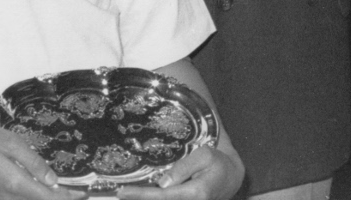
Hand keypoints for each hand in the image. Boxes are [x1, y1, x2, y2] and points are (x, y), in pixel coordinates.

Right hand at [0, 124, 84, 199]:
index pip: (47, 198)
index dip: (67, 198)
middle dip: (60, 199)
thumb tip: (53, 180)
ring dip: (47, 199)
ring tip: (65, 191)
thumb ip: (34, 162)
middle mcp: (7, 197)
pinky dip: (34, 197)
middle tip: (79, 193)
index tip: (83, 193)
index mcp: (14, 184)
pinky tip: (42, 188)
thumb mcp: (11, 143)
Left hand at [117, 145, 244, 199]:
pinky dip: (154, 198)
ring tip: (128, 193)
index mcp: (196, 192)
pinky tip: (142, 194)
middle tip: (120, 193)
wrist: (231, 178)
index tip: (122, 192)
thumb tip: (162, 184)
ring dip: (145, 198)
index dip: (140, 195)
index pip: (163, 196)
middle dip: (139, 199)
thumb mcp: (203, 155)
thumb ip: (183, 168)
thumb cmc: (217, 162)